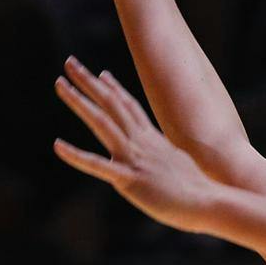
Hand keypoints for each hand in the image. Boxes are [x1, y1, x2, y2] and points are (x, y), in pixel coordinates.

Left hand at [53, 58, 219, 232]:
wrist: (209, 201)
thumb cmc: (199, 189)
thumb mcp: (180, 165)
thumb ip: (166, 159)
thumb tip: (166, 159)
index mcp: (153, 139)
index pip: (130, 106)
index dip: (113, 89)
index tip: (100, 74)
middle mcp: (141, 142)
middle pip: (112, 104)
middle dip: (88, 82)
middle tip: (70, 63)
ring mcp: (134, 158)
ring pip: (101, 122)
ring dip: (79, 101)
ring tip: (60, 84)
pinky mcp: (129, 179)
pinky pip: (97, 165)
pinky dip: (75, 155)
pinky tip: (57, 145)